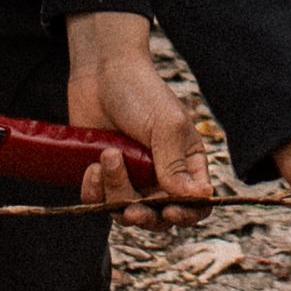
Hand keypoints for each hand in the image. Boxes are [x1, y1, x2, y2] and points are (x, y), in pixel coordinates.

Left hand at [64, 13, 216, 208]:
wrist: (100, 73)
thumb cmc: (141, 92)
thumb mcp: (166, 126)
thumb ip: (176, 165)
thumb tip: (198, 198)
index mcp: (186, 164)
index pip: (196, 203)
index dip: (186, 215)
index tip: (170, 212)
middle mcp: (160, 176)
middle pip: (158, 217)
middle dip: (143, 215)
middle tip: (131, 209)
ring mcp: (130, 178)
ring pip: (125, 211)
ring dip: (115, 192)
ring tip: (108, 156)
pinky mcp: (102, 177)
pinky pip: (98, 202)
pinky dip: (94, 191)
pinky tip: (93, 166)